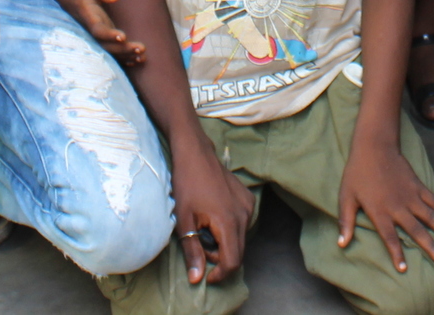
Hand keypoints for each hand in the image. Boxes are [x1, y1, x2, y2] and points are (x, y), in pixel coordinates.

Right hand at [50, 0, 145, 62]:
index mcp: (87, 17)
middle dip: (123, 49)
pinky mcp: (101, 37)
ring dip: (126, 56)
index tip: (123, 36)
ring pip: (109, 52)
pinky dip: (123, 58)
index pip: (98, 30)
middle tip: (141, 49)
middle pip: (105, 46)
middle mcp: (91, 30)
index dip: (109, 35)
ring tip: (143, 57)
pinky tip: (138, 60)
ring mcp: (96, 36)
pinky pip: (111, 51)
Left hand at [170, 141, 254, 284]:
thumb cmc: (186, 186)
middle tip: (200, 246)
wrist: (195, 154)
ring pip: (241, 238)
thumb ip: (192, 251)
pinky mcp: (248, 198)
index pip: (233, 261)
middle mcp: (244, 215)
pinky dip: (229, 229)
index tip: (205, 275)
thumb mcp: (184, 221)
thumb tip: (196, 279)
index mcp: (229, 222)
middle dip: (220, 258)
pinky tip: (213, 218)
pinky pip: (242, 223)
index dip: (220, 274)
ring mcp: (248, 205)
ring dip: (224, 243)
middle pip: (239, 252)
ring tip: (205, 230)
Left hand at [336, 140, 433, 273]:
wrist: (374, 147)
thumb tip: (341, 243)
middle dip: (431, 247)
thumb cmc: (357, 173)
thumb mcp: (346, 197)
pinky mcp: (418, 186)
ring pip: (431, 217)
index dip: (397, 254)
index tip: (403, 269)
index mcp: (380, 212)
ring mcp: (411, 196)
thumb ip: (345, 221)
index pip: (390, 238)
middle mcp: (398, 207)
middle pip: (417, 231)